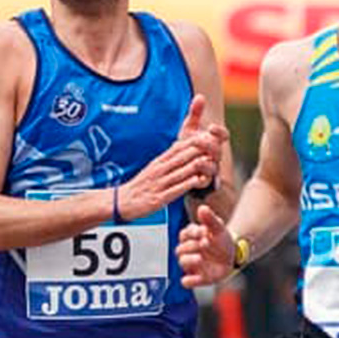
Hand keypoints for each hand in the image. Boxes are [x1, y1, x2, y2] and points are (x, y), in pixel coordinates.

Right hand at [118, 95, 225, 217]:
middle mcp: (160, 169)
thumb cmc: (142, 185)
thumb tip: (183, 147)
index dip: (195, 141)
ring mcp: (160, 183)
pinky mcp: (159, 198)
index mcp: (160, 161)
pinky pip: (176, 189)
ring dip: (198, 166)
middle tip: (216, 146)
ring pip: (181, 171)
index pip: (179, 147)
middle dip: (200, 150)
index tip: (210, 136)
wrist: (122, 201)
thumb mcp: (154, 167)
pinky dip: (189, 184)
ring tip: (213, 162)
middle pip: (182, 156)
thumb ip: (169, 159)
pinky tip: (200, 181)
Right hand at [176, 203, 236, 287]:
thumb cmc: (221, 240)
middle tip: (206, 243)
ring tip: (201, 258)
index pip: (184, 234)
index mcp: (190, 237)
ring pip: (182, 262)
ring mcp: (191, 265)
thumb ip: (210, 219)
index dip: (193, 233)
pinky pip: (187, 282)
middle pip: (181, 249)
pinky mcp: (198, 277)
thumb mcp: (218, 228)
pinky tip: (195, 277)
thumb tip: (202, 208)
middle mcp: (187, 251)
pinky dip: (189, 280)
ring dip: (190, 260)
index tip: (204, 231)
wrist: (233, 254)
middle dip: (192, 246)